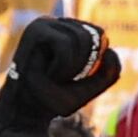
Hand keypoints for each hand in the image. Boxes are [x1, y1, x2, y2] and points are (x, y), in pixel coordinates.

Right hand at [0, 16, 124, 136]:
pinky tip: (48, 73)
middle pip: (92, 35)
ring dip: (71, 68)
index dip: (95, 58)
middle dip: (83, 64)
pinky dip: (62, 66)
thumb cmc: (55, 100)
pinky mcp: (36, 30)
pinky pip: (65, 46)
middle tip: (61, 77)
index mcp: (68, 32)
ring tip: (53, 75)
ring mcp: (45, 23)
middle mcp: (57, 23)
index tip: (75, 76)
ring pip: (81, 39)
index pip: (98, 34)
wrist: (26, 113)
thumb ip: (109, 73)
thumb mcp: (89, 88)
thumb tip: (110, 50)